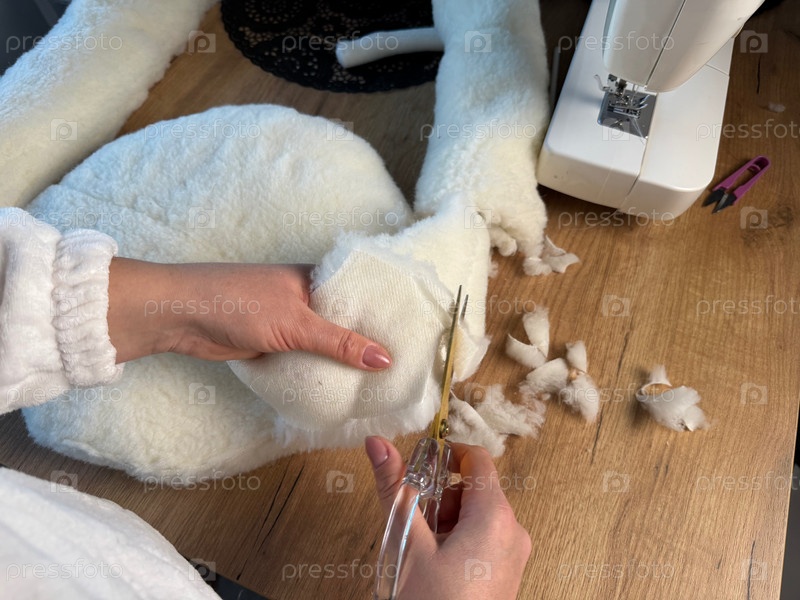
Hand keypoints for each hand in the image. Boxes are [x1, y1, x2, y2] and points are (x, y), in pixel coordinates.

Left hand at [107, 258, 391, 369]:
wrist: (180, 314)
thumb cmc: (238, 303)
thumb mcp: (296, 323)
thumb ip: (339, 342)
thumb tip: (385, 359)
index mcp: (314, 278)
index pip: (359, 293)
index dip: (383, 312)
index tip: (412, 335)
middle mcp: (304, 297)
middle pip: (343, 322)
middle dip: (364, 343)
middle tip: (400, 367)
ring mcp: (287, 321)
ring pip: (323, 343)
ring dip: (340, 360)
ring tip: (377, 382)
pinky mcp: (271, 342)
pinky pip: (303, 357)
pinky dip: (316, 369)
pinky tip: (337, 387)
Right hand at [365, 436, 530, 599]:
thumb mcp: (407, 542)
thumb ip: (394, 486)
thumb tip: (378, 443)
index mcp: (496, 517)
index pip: (478, 460)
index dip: (446, 455)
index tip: (419, 465)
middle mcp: (514, 533)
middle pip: (475, 490)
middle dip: (439, 498)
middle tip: (413, 521)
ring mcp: (514, 557)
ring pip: (477, 516)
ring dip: (445, 521)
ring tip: (421, 550)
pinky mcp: (507, 575)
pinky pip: (484, 539)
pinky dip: (457, 540)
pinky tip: (434, 566)